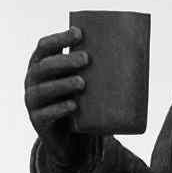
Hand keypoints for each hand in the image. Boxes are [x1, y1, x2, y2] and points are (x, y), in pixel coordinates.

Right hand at [23, 27, 95, 172]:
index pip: (45, 46)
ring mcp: (33, 102)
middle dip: (64, 61)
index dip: (59, 38)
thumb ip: (98, 69)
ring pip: (44, 90)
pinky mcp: (38, 122)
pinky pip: (46, 115)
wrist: (69, 140)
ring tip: (82, 82)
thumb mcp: (86, 84)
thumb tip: (138, 49)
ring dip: (62, 84)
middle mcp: (32, 80)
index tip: (79, 33)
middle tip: (87, 59)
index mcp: (41, 65)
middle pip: (44, 67)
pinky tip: (73, 106)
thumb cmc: (80, 103)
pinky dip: (60, 109)